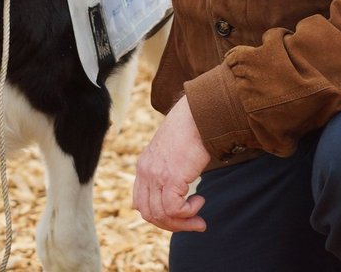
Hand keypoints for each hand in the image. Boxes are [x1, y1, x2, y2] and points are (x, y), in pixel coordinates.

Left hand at [132, 96, 211, 232]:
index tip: (179, 216)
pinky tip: (200, 200)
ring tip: (200, 217)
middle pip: (149, 213)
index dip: (159, 216)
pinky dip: (188, 212)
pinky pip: (174, 209)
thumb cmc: (190, 132)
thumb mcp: (171, 154)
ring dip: (183, 222)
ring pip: (161, 215)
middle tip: (194, 224)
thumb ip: (168, 170)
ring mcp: (156, 175)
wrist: (197, 116)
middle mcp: (145, 172)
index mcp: (143, 167)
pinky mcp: (171, 177)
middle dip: (172, 225)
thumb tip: (179, 192)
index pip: (141, 203)